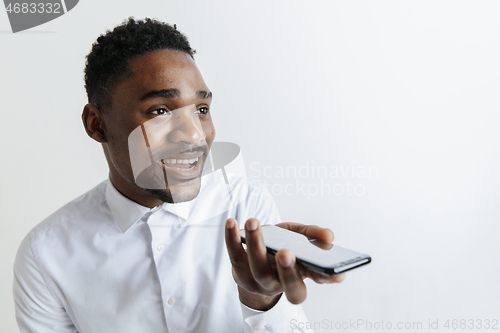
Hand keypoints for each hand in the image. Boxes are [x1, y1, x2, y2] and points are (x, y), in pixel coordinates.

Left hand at [225, 218, 345, 309]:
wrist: (253, 262)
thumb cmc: (281, 247)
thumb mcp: (298, 239)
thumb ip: (313, 235)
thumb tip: (329, 236)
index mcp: (299, 278)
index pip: (317, 281)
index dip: (325, 280)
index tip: (338, 274)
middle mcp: (278, 283)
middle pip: (284, 283)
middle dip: (287, 270)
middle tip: (287, 252)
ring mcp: (258, 280)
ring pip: (257, 267)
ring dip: (255, 244)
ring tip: (254, 222)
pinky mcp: (239, 271)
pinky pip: (235, 256)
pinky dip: (231, 239)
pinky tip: (232, 222)